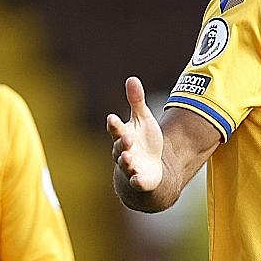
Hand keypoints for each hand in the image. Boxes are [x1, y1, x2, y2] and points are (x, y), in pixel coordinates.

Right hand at [106, 76, 163, 192]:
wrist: (148, 167)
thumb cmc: (143, 141)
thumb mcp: (143, 119)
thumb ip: (137, 101)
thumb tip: (132, 79)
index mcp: (123, 135)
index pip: (115, 128)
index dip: (114, 124)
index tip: (112, 118)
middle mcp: (123, 151)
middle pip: (119, 146)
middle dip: (121, 142)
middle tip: (126, 137)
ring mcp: (130, 166)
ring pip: (124, 164)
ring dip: (125, 161)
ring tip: (127, 157)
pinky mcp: (139, 180)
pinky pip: (136, 182)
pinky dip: (136, 181)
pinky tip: (138, 180)